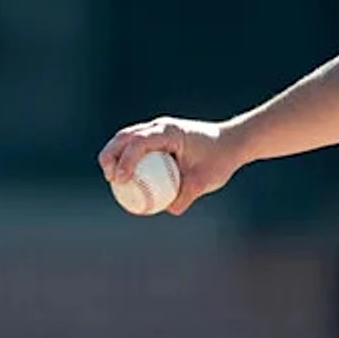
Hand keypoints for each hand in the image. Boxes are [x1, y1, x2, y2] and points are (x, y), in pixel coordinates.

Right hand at [97, 116, 241, 215]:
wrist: (230, 143)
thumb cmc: (219, 160)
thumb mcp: (206, 180)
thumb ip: (188, 194)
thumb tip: (170, 210)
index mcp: (169, 132)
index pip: (140, 142)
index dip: (126, 160)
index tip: (120, 180)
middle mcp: (160, 127)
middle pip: (125, 136)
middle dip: (111, 155)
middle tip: (109, 178)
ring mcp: (157, 130)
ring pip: (126, 138)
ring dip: (114, 154)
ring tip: (110, 178)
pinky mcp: (157, 138)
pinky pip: (136, 147)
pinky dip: (126, 158)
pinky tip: (124, 178)